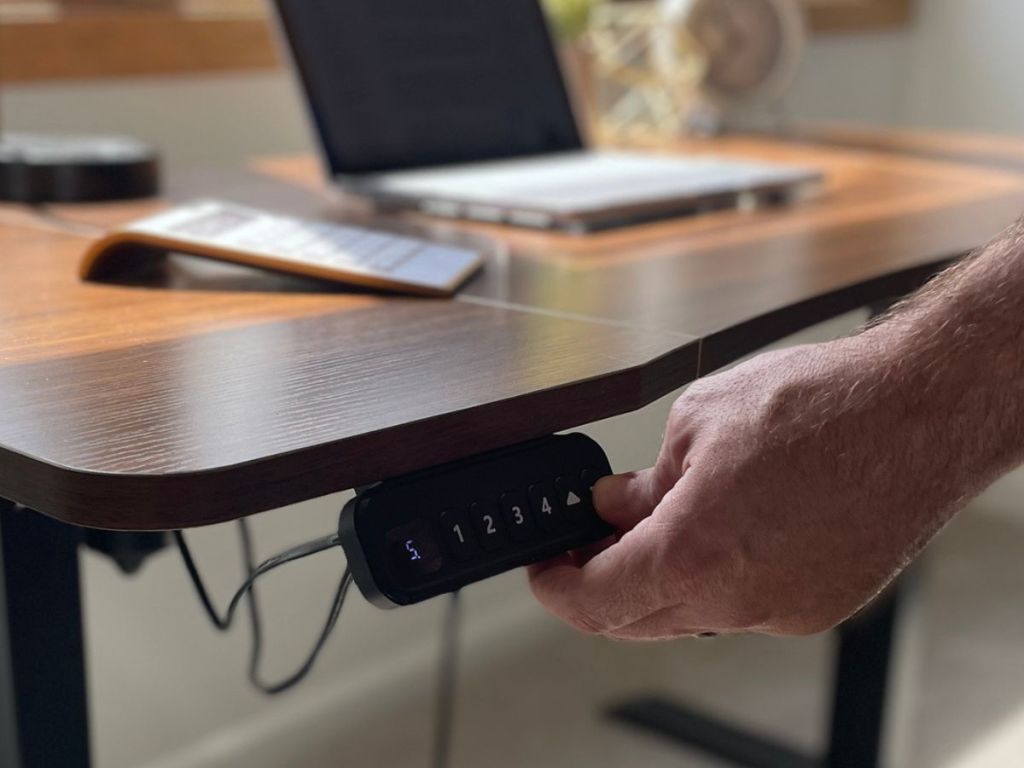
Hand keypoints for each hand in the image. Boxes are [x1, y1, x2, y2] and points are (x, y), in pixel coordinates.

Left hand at [529, 337, 957, 639]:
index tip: (545, 570)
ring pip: (690, 615)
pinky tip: (716, 533)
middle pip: (636, 619)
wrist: (921, 411)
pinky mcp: (820, 605)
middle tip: (586, 546)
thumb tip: (613, 507)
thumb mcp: (698, 421)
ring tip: (651, 526)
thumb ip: (644, 482)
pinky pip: (741, 607)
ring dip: (656, 582)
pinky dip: (712, 580)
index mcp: (695, 552)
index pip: (596, 600)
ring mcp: (784, 610)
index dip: (557, 587)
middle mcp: (739, 599)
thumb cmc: (820, 403)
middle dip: (600, 586)